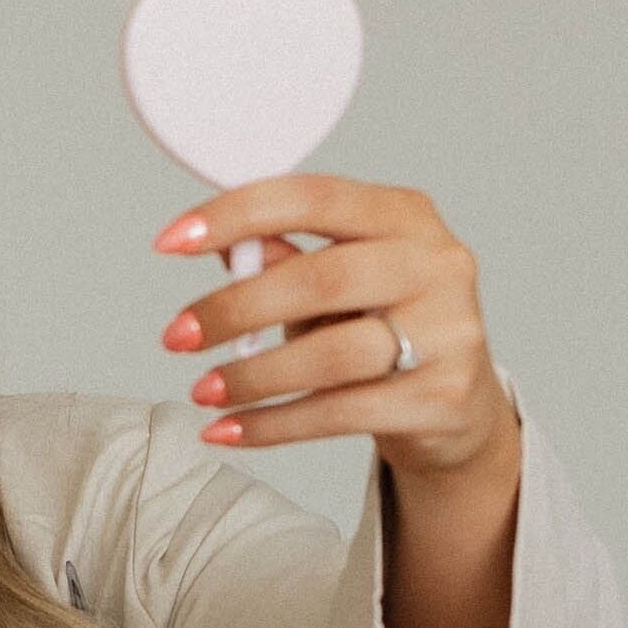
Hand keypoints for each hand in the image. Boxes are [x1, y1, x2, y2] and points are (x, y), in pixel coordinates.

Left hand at [151, 173, 519, 478]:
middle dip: (234, 309)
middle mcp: (436, 264)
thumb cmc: (383, 329)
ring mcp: (449, 332)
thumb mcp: (337, 284)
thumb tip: (220, 248)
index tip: (168, 243)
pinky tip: (228, 430)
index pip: (311, 198)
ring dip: (252, 376)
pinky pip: (340, 413)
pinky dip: (273, 424)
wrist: (459, 408)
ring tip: (202, 390)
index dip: (234, 216)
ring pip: (332, 354)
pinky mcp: (442, 398)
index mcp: (405, 215)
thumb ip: (285, 260)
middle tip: (176, 336)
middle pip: (321, 279)